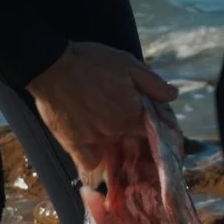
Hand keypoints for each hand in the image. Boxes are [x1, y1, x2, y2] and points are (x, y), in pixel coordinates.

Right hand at [26, 41, 177, 181]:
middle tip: (118, 118)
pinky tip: (91, 146)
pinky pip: (90, 163)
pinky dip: (93, 158)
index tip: (149, 125)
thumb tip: (173, 96)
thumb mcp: (126, 63)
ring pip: (112, 150)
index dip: (153, 126)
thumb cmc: (90, 61)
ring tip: (101, 127)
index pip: (154, 129)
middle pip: (132, 139)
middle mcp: (117, 129)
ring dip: (112, 143)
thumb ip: (152, 82)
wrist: (51, 66)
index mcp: (133, 111)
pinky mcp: (74, 145)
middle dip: (130, 132)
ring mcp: (95, 139)